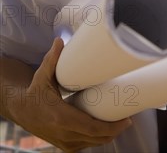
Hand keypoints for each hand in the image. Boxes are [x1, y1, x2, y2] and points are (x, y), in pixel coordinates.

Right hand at [17, 38, 131, 151]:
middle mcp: (63, 133)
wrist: (21, 110)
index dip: (111, 127)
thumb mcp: (42, 75)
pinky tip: (106, 130)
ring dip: (107, 136)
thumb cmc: (34, 91)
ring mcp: (63, 141)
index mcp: (60, 116)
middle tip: (128, 119)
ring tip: (121, 123)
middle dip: (114, 131)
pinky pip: (84, 145)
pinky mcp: (63, 144)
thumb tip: (60, 41)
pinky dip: (97, 139)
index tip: (126, 120)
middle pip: (96, 138)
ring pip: (91, 143)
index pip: (91, 127)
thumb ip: (52, 59)